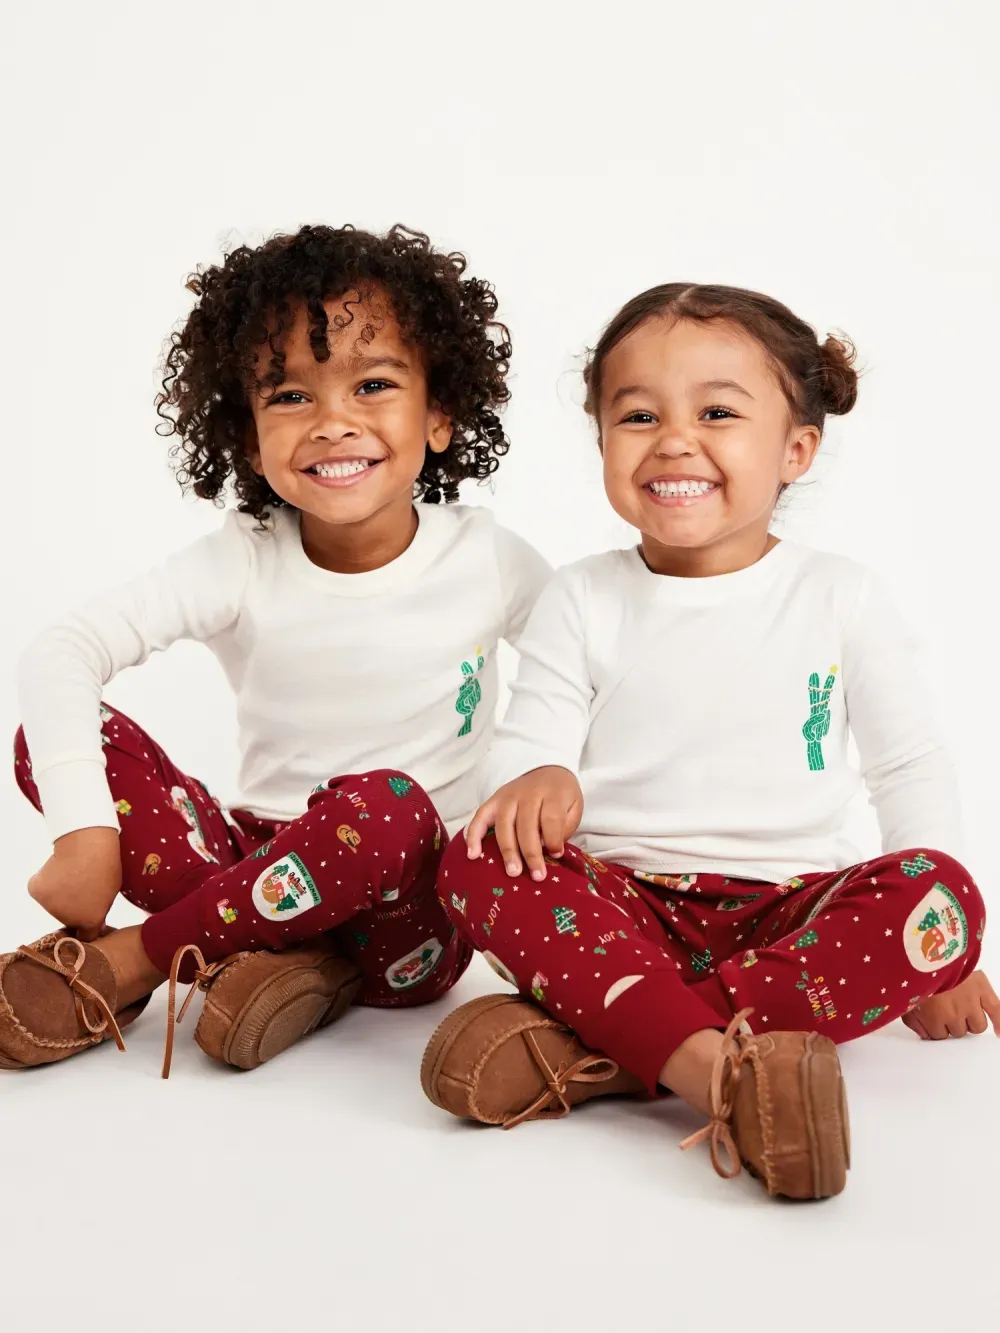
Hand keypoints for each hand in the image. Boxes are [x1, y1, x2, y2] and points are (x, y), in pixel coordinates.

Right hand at [28, 828, 121, 941]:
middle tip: (81, 885)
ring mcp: (49, 906)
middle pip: (69, 917)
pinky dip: (45, 882)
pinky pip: (41, 889)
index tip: (88, 916)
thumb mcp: (112, 891)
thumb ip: (101, 909)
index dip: (87, 926)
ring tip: (71, 874)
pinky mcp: (36, 891)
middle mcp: (67, 918)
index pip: (86, 936)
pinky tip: (56, 870)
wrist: (87, 846)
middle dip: (73, 906)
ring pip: (53, 904)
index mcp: (90, 920)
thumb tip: (96, 923)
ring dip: (59, 894)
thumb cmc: (106, 865)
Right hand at [465, 766, 582, 880]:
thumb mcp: (574, 806)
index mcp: (552, 794)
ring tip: (512, 872)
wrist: (547, 769)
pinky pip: (480, 817)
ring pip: (504, 824)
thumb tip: (550, 849)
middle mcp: (527, 794)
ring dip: (508, 850)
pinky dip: (473, 835)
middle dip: (531, 853)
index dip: (553, 839)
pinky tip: (473, 854)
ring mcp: (507, 796)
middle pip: (526, 824)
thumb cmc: (561, 796)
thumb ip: (565, 826)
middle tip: (536, 876)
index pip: (551, 818)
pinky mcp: (493, 800)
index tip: (556, 855)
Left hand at [902, 970, 999, 1039]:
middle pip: (958, 1032)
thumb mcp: (905, 999)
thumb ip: (914, 1022)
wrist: (928, 948)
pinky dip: (999, 1023)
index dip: (934, 1027)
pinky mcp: (983, 989)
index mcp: (934, 1017)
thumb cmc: (913, 972)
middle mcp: (955, 1014)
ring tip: (962, 1009)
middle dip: (950, 1023)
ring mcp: (971, 1002)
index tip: (931, 1018)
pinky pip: (997, 1011)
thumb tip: (926, 1035)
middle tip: (944, 1008)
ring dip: (969, 1021)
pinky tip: (998, 1032)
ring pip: (977, 1026)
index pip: (939, 1036)